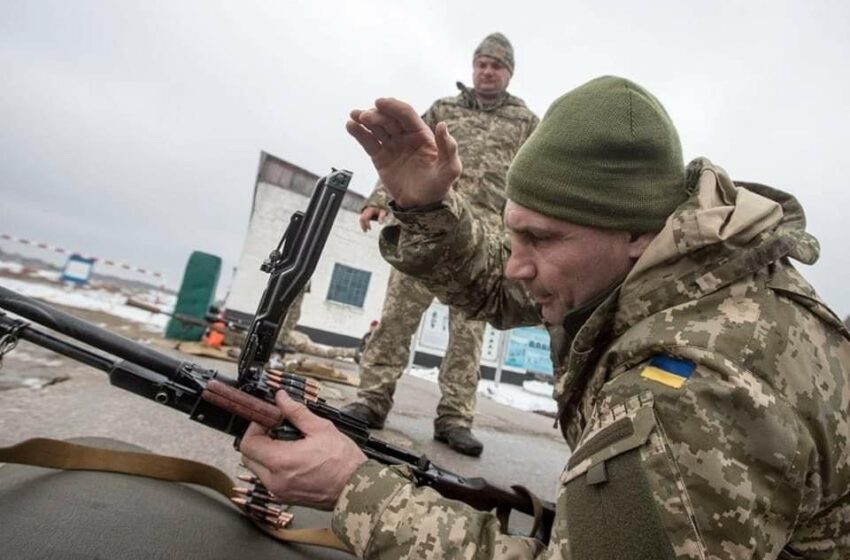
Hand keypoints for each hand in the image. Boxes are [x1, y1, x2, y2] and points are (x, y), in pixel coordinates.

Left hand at [239, 391, 366, 510]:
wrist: (356, 488)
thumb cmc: (343, 460)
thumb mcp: (321, 428)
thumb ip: (296, 412)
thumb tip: (281, 398)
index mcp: (281, 461)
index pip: (248, 443)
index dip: (255, 427)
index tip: (268, 419)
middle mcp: (274, 480)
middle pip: (248, 457)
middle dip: (258, 440)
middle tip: (275, 429)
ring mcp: (278, 491)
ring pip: (257, 469)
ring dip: (265, 453)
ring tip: (286, 443)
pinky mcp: (285, 497)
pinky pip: (268, 479)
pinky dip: (273, 466)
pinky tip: (292, 457)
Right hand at [346, 98, 460, 208]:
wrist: (422, 205)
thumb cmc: (439, 185)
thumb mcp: (450, 168)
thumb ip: (448, 148)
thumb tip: (442, 125)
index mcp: (421, 134)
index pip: (406, 115)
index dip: (393, 107)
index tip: (380, 102)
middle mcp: (405, 136)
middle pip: (389, 119)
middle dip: (377, 114)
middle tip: (365, 116)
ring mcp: (392, 145)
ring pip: (377, 128)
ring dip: (365, 119)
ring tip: (354, 117)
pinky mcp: (380, 157)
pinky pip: (368, 142)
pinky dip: (359, 133)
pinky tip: (350, 126)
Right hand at [359, 206, 386, 231]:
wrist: (379, 205)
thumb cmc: (381, 210)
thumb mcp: (383, 212)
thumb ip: (382, 217)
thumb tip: (380, 223)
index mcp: (370, 210)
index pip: (366, 218)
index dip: (367, 224)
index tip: (370, 229)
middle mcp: (366, 211)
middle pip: (362, 219)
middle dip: (363, 225)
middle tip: (365, 231)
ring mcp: (364, 212)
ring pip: (361, 219)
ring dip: (362, 225)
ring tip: (365, 231)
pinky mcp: (363, 214)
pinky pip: (361, 219)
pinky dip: (362, 224)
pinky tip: (365, 228)